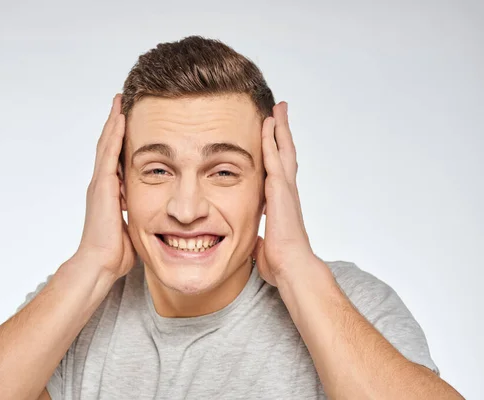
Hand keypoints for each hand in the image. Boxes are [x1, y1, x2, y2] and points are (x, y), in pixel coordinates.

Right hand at [74, 94, 135, 280]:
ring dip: (113, 122)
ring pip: (107, 145)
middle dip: (115, 124)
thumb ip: (138, 214)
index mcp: (109, 192)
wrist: (100, 262)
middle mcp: (102, 184)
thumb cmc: (116, 251)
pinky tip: (120, 119)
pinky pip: (109, 154)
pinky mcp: (102, 186)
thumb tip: (154, 214)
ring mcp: (100, 183)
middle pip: (108, 146)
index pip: (115, 158)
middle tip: (121, 103)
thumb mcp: (133, 225)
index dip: (121, 139)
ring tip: (119, 102)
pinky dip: (114, 135)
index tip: (128, 122)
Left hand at [253, 102, 314, 285]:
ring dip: (279, 129)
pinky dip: (271, 140)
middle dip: (282, 132)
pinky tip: (268, 125)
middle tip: (280, 111)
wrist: (292, 267)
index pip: (279, 170)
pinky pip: (274, 159)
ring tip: (277, 109)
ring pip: (283, 150)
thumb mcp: (264, 245)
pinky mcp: (280, 190)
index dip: (277, 152)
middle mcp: (286, 191)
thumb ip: (259, 239)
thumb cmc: (280, 261)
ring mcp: (285, 189)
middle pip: (285, 153)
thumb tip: (253, 244)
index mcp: (282, 202)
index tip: (274, 137)